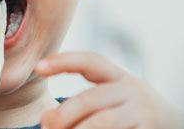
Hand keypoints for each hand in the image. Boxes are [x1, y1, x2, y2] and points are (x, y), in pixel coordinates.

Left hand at [35, 51, 183, 128]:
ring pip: (99, 123)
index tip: (38, 67)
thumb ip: (83, 108)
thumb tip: (45, 120)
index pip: (91, 61)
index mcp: (122, 79)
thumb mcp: (114, 104)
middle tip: (45, 126)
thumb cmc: (137, 120)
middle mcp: (135, 91)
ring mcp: (145, 113)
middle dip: (62, 115)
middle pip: (89, 99)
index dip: (64, 61)